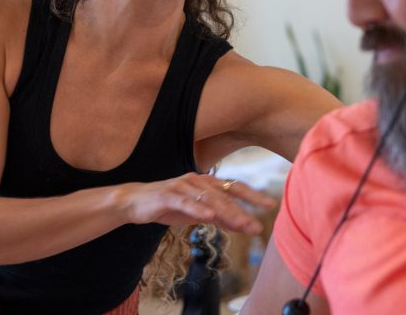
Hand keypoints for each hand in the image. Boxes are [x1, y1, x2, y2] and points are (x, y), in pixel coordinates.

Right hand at [121, 173, 275, 233]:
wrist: (135, 203)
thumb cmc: (170, 205)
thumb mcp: (197, 213)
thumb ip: (219, 217)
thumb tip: (243, 224)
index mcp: (207, 183)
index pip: (234, 188)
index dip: (253, 195)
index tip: (270, 204)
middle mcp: (198, 180)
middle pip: (224, 195)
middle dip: (242, 211)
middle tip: (257, 225)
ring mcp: (182, 185)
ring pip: (208, 199)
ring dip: (226, 212)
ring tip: (241, 223)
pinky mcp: (168, 194)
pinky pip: (185, 202)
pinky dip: (197, 208)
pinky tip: (208, 216)